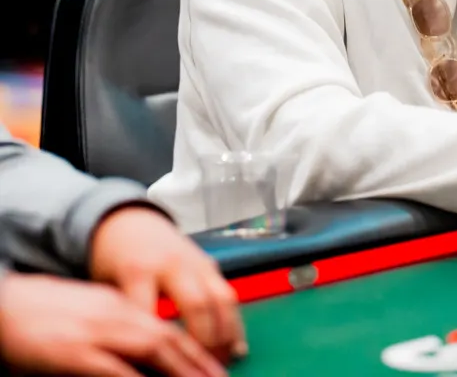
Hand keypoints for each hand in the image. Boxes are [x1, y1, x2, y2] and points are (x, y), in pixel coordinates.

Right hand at [0, 272, 224, 376]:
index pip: (167, 328)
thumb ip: (117, 330)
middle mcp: (115, 314)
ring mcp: (96, 332)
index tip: (216, 366)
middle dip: (199, 363)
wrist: (1, 304)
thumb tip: (147, 353)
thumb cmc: (40, 314)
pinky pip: (116, 369)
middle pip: (168, 339)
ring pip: (152, 350)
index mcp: (119, 305)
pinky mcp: (75, 352)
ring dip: (182, 371)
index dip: (195, 349)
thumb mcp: (87, 315)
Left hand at [90, 207, 244, 360]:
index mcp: (138, 269)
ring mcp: (196, 262)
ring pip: (220, 300)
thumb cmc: (113, 262)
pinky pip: (229, 296)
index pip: (151, 314)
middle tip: (201, 371)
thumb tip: (127, 359)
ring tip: (223, 362)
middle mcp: (172, 263)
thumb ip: (121, 319)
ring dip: (225, 335)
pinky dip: (235, 324)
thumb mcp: (104, 287)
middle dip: (202, 343)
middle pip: (195, 306)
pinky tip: (235, 347)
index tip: (158, 368)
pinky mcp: (210, 265)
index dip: (156, 346)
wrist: (129, 223)